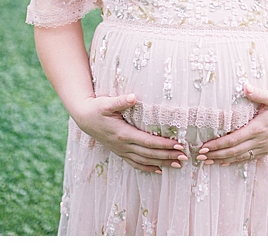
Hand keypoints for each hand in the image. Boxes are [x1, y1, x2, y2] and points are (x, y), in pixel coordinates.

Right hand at [72, 94, 186, 173]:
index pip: (148, 141)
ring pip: (145, 161)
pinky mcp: (119, 152)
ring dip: (162, 163)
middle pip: (150, 153)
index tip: (178, 145)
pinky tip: (159, 170)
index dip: (164, 144)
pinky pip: (135, 163)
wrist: (83, 118)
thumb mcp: (106, 103)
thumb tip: (133, 97)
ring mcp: (121, 150)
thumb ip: (120, 101)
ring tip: (178, 165)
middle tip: (185, 157)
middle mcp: (123, 145)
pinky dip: (148, 168)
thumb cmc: (96, 108)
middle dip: (168, 156)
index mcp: (123, 133)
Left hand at [198, 85, 267, 165]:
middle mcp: (261, 140)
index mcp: (258, 128)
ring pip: (241, 157)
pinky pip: (249, 158)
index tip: (204, 146)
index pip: (234, 139)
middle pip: (234, 151)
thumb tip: (245, 86)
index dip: (218, 144)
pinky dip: (236, 161)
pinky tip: (225, 163)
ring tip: (207, 161)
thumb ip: (258, 93)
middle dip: (216, 154)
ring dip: (223, 160)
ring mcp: (265, 146)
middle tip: (199, 156)